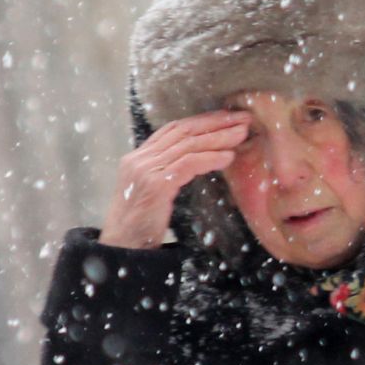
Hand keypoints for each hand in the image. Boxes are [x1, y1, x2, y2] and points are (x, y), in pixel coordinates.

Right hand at [99, 110, 250, 248]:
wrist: (122, 247)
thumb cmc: (140, 225)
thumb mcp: (152, 192)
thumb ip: (168, 173)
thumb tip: (200, 160)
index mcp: (138, 157)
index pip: (173, 129)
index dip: (202, 121)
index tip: (226, 117)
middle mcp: (140, 158)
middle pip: (183, 131)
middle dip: (215, 123)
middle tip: (242, 118)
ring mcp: (146, 170)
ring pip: (188, 145)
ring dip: (219, 138)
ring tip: (241, 134)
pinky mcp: (155, 184)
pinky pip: (188, 164)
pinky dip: (211, 158)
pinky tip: (228, 157)